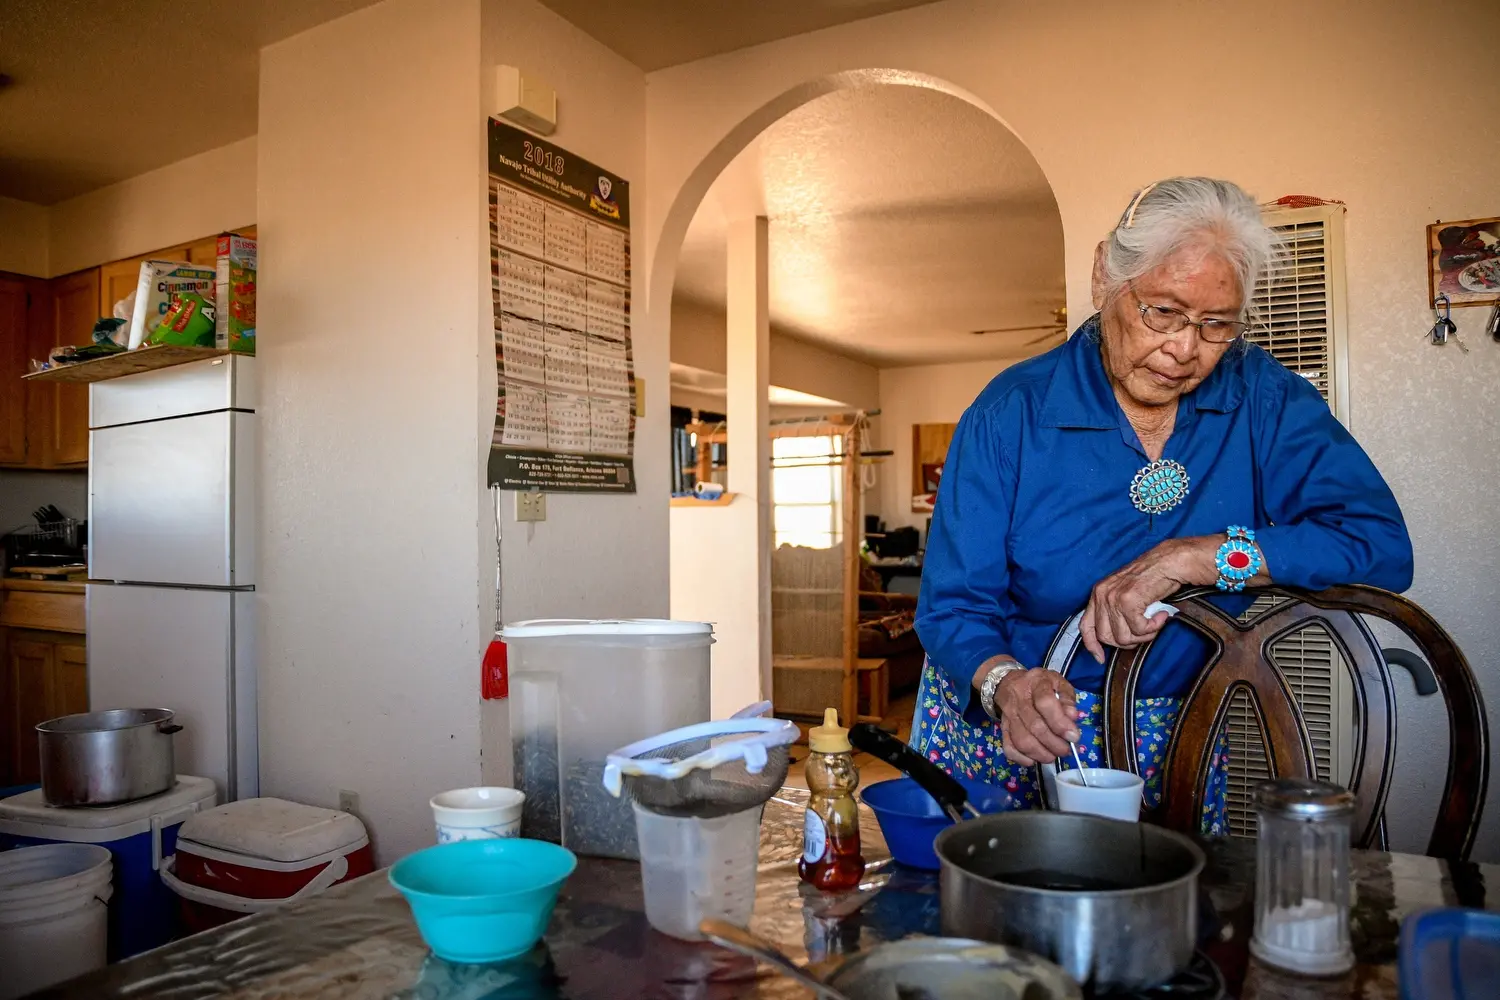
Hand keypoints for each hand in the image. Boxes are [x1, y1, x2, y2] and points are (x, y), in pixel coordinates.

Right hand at [994, 668, 1079, 765]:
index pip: (1046, 703)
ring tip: (1053, 756)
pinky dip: (1022, 758)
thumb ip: (1067, 699)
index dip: (1060, 723)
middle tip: (1066, 750)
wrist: (1008, 683)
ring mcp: (1008, 715)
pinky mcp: (1002, 728)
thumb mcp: (1058, 683)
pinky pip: (1008, 747)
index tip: (1073, 737)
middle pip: (1035, 726)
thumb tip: (1072, 717)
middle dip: (1054, 744)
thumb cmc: (1039, 685)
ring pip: (1021, 740)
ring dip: (1040, 754)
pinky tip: (1034, 759)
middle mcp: (1019, 699)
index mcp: (1036, 683)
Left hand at [1080, 538, 1194, 663]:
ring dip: (1143, 635)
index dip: (1092, 645)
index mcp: (1098, 593)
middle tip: (1145, 632)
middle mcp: (1101, 595)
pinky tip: (1161, 616)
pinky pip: (1139, 629)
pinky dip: (1153, 627)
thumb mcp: (1124, 594)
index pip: (1085, 626)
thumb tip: (1115, 638)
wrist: (1168, 562)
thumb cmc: (1151, 579)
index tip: (1100, 658)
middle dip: (1127, 641)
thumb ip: (1114, 613)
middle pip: (1106, 637)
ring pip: (1123, 637)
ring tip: (1154, 622)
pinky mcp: (1128, 601)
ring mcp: (1113, 598)